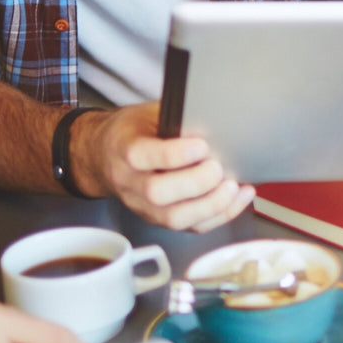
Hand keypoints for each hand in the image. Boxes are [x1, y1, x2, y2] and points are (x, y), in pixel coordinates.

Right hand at [74, 102, 253, 232]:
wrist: (105, 156)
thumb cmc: (134, 132)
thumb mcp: (148, 114)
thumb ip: (176, 117)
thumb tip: (217, 116)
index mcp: (125, 150)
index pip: (142, 157)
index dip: (174, 154)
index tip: (202, 145)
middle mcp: (130, 183)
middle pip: (157, 193)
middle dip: (195, 182)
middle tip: (218, 168)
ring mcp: (143, 206)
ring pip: (174, 218)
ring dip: (210, 205)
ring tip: (233, 187)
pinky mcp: (159, 219)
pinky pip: (190, 227)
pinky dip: (219, 216)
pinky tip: (238, 198)